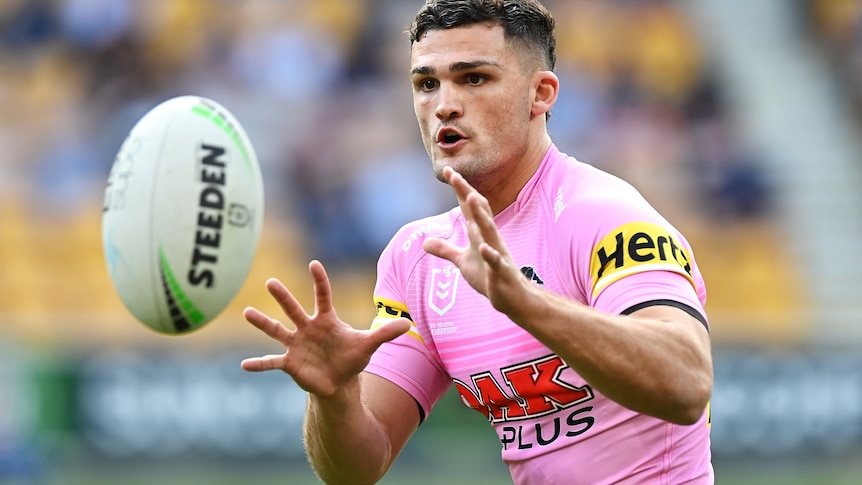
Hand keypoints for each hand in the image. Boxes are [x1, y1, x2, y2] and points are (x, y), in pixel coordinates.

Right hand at [241, 260, 410, 396]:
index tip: (314, 264)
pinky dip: (259, 364)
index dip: (320, 281)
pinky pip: (272, 362)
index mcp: (326, 319)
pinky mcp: (290, 363)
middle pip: (293, 309)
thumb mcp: (368, 345)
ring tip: (246, 313)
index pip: (323, 296)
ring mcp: (296, 344)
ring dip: (262, 322)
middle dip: (283, 297)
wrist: (339, 382)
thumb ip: (385, 333)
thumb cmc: (351, 358)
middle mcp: (307, 328)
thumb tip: (409, 323)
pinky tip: (244, 365)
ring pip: (277, 330)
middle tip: (270, 282)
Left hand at [422, 166, 529, 315]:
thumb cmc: (489, 276)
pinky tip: (484, 247)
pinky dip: (490, 253)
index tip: (448, 170)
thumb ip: (446, 250)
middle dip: (468, 193)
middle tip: (455, 175)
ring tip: (472, 198)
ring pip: (489, 230)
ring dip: (482, 215)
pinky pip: (496, 261)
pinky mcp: (501, 271)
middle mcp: (490, 238)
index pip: (468, 207)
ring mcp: (497, 253)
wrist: (512, 297)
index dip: (459, 190)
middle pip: (479, 211)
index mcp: (480, 233)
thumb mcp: (463, 261)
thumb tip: (425, 242)